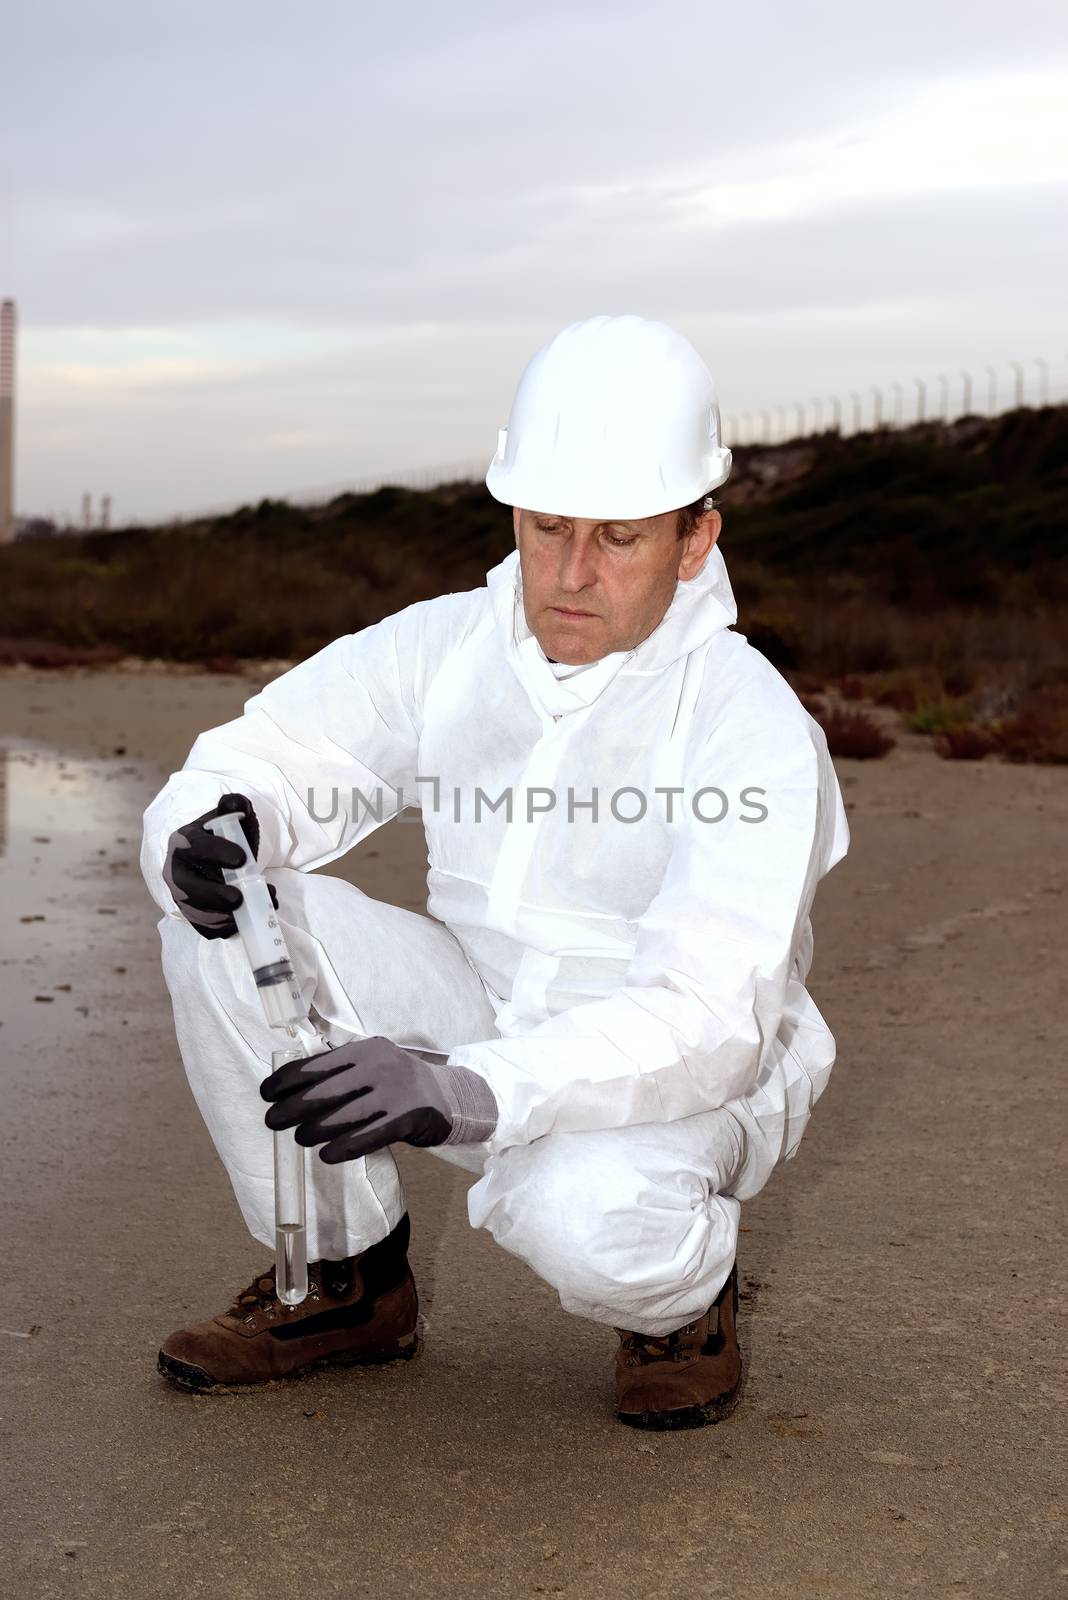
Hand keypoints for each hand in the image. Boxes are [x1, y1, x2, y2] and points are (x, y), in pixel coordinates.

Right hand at [163, 792, 277, 939]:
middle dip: (215, 896)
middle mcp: (176, 871)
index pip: (196, 849)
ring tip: (258, 906)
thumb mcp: (230, 817)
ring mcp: (182, 896)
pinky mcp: (193, 915)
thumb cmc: (225, 836)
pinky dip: (226, 928)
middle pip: (189, 888)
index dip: (217, 853)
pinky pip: (206, 928)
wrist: (218, 858)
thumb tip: (234, 802)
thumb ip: (234, 806)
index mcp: (183, 842)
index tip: (242, 858)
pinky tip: (245, 921)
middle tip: (240, 897)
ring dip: (227, 915)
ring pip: (197, 912)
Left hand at [260, 1035, 497, 1162]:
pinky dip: (344, 1148)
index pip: (317, 1064)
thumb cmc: (398, 1084)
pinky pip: (368, 1137)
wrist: (449, 1096)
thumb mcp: (372, 1065)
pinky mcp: (407, 1118)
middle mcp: (379, 1066)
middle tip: (272, 1121)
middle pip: (325, 1091)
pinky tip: (327, 1156)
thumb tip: (291, 1091)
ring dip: (314, 1130)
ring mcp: (395, 1092)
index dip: (287, 1080)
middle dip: (292, 1108)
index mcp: (365, 1049)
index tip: (266, 1093)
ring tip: (299, 1138)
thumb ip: (341, 1072)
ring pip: (344, 1116)